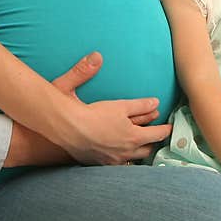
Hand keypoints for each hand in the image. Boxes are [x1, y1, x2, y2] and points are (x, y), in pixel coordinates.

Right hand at [3, 52, 162, 166]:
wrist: (56, 135)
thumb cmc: (67, 110)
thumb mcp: (77, 86)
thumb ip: (85, 70)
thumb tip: (97, 56)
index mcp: (124, 122)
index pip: (148, 119)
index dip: (159, 119)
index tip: (164, 117)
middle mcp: (125, 141)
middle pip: (149, 141)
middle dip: (156, 135)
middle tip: (160, 130)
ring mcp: (115, 155)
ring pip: (139, 155)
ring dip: (144, 148)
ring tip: (145, 144)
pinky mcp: (103, 164)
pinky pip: (123, 164)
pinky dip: (128, 158)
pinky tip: (123, 157)